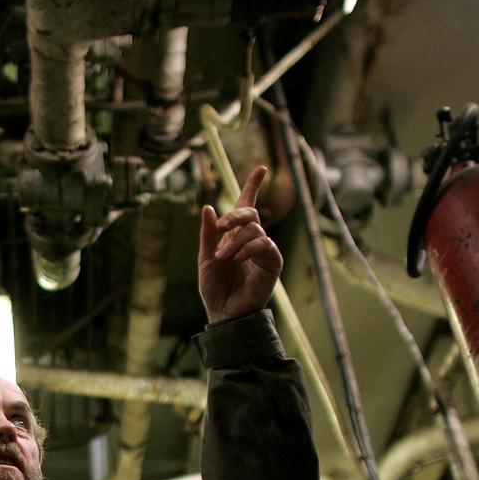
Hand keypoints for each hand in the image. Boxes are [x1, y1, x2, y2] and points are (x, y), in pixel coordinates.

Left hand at [198, 165, 282, 322]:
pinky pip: (264, 244)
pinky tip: (237, 261)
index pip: (246, 206)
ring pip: (254, 229)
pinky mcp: (272, 262)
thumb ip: (208, 234)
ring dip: (235, 241)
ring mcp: (263, 250)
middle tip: (220, 228)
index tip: (261, 168)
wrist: (223, 311)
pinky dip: (248, 249)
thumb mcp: (205, 257)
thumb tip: (208, 207)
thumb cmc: (215, 288)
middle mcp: (252, 239)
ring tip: (223, 258)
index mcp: (235, 236)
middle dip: (234, 215)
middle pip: (250, 212)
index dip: (253, 186)